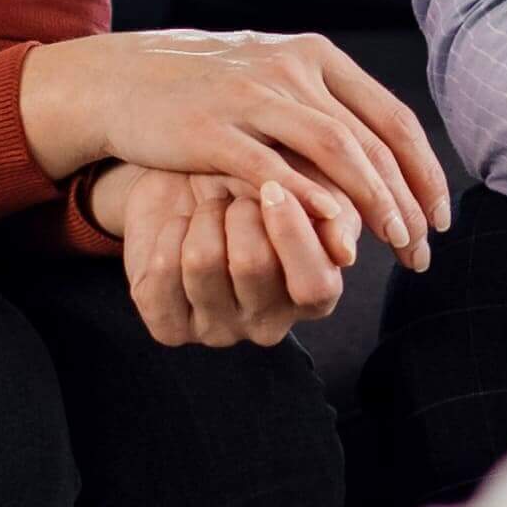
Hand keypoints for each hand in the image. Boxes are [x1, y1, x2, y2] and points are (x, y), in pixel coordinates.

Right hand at [23, 29, 448, 263]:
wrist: (120, 80)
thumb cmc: (206, 90)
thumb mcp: (273, 79)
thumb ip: (324, 109)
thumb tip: (385, 161)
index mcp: (315, 57)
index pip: (391, 115)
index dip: (423, 169)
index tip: (438, 216)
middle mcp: (290, 69)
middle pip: (371, 138)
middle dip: (406, 198)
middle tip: (422, 247)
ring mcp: (251, 96)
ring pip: (335, 148)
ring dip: (373, 200)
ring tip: (395, 243)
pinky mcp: (212, 129)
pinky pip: (273, 168)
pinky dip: (310, 200)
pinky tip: (335, 232)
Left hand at [101, 162, 345, 349]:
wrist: (186, 176)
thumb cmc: (257, 180)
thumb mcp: (304, 182)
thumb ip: (334, 211)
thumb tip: (344, 253)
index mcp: (314, 297)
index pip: (315, 285)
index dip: (293, 233)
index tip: (272, 187)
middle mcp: (268, 324)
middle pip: (253, 265)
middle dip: (239, 210)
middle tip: (236, 197)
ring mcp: (217, 330)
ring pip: (204, 263)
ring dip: (204, 217)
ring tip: (209, 210)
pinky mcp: (170, 327)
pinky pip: (163, 274)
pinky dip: (169, 233)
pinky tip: (179, 229)